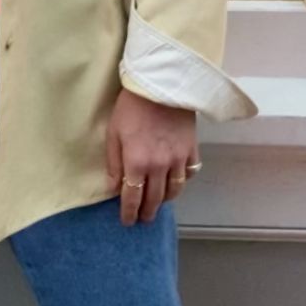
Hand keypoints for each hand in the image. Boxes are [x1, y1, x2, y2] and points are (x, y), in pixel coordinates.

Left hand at [105, 88, 198, 226]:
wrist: (160, 84)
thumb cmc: (131, 106)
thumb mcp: (113, 132)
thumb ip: (113, 162)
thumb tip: (114, 187)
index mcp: (137, 163)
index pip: (133, 197)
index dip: (129, 212)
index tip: (127, 221)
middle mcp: (159, 166)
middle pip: (155, 199)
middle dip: (147, 212)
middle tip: (143, 219)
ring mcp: (178, 159)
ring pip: (174, 191)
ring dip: (165, 200)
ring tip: (159, 203)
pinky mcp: (192, 149)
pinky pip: (190, 173)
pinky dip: (183, 181)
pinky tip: (176, 181)